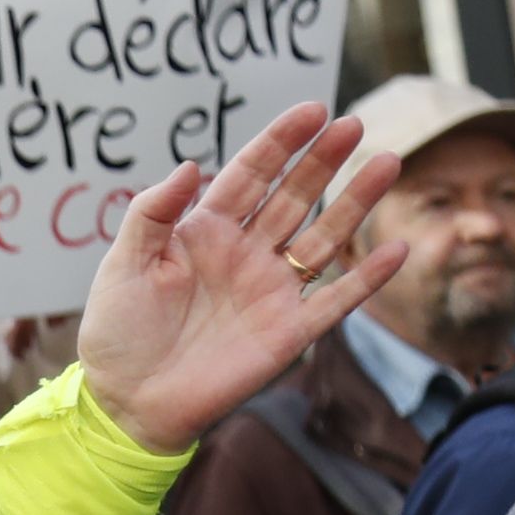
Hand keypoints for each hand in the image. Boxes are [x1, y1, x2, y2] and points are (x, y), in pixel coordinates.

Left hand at [75, 101, 405, 454]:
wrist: (127, 403)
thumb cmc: (117, 333)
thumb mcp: (122, 264)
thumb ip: (151, 213)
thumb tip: (189, 165)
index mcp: (206, 231)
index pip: (252, 174)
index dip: (282, 142)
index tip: (313, 111)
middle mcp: (246, 254)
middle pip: (295, 196)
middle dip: (324, 160)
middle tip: (354, 125)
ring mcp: (271, 291)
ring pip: (324, 237)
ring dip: (356, 202)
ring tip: (387, 162)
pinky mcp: (288, 332)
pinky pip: (336, 300)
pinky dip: (367, 277)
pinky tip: (397, 250)